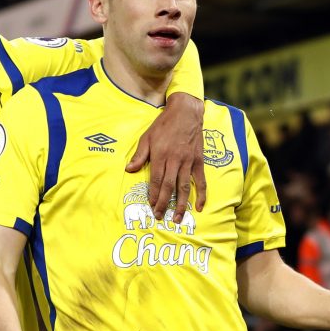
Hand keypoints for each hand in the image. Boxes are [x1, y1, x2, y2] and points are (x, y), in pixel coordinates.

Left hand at [126, 93, 206, 221]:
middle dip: (164, 203)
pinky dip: (201, 194)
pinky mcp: (199, 161)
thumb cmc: (164, 125)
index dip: (153, 194)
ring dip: (181, 205)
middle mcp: (175, 160)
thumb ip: (139, 155)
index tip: (151, 206)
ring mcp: (188, 161)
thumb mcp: (147, 137)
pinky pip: (200, 181)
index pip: (156, 179)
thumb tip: (128, 170)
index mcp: (160, 155)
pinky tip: (200, 207)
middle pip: (168, 186)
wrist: (186, 112)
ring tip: (178, 218)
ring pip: (184, 187)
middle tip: (160, 217)